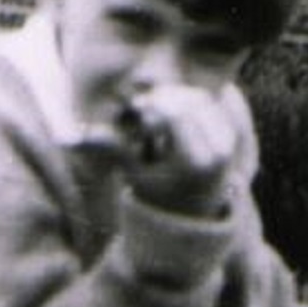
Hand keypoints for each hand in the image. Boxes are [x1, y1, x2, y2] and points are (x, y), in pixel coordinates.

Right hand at [119, 85, 237, 216]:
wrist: (194, 210)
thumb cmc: (157, 191)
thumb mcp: (134, 173)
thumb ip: (114, 149)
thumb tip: (74, 137)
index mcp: (195, 163)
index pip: (176, 116)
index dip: (153, 105)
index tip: (136, 108)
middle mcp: (219, 151)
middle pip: (192, 102)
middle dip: (165, 97)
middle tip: (145, 105)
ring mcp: (230, 142)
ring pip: (204, 99)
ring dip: (178, 96)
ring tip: (160, 108)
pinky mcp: (234, 134)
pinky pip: (218, 102)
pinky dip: (193, 99)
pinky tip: (176, 107)